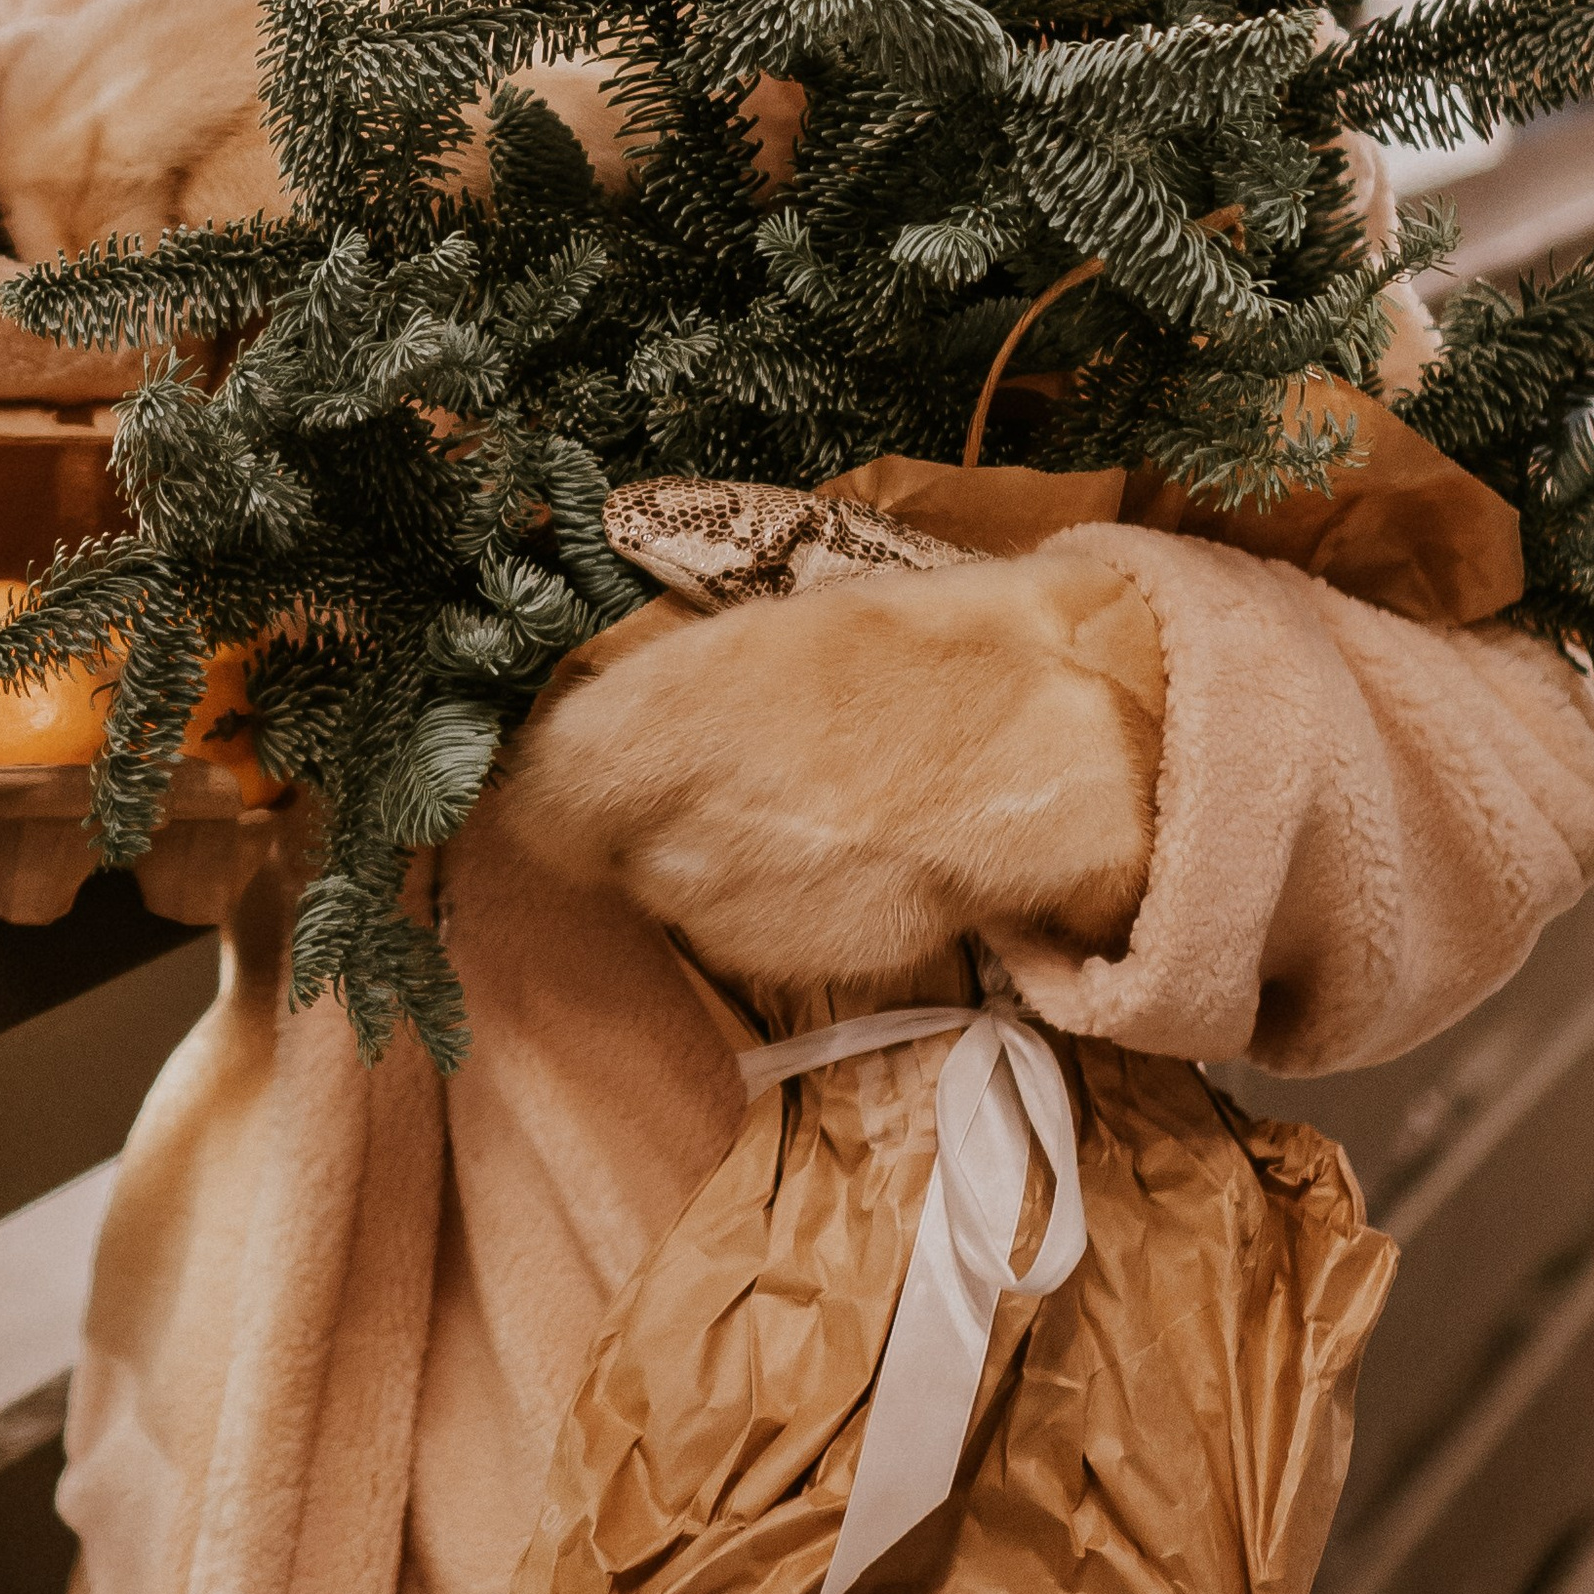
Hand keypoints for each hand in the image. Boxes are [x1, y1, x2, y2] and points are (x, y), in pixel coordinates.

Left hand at [507, 543, 1165, 989]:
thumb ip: (667, 691)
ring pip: (683, 893)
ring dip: (716, 858)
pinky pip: (761, 929)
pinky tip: (851, 842)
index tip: (573, 763)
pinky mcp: (804, 963)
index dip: (553, 780)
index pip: (538, 794)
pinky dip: (789, 896)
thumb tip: (601, 720)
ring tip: (805, 795)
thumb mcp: (770, 630)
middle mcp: (673, 840)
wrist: (1055, 748)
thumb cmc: (913, 652)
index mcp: (653, 731)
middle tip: (717, 763)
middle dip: (638, 814)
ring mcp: (740, 915)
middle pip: (605, 847)